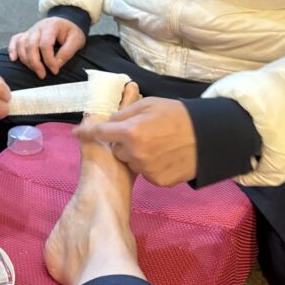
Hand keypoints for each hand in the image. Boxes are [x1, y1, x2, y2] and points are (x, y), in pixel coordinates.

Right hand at [8, 17, 86, 78]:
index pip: (45, 44)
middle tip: (42, 75)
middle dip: (35, 63)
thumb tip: (56, 64)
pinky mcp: (26, 34)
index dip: (49, 60)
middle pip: (30, 45)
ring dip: (26, 60)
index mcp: (52, 26)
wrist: (66, 23)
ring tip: (35, 70)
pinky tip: (14, 59)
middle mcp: (38, 27)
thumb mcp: (77, 40)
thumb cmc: (71, 32)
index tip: (54, 71)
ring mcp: (30, 30)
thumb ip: (68, 52)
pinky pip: (15, 40)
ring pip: (21, 45)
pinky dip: (12, 49)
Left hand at [76, 97, 196, 185]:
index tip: (75, 133)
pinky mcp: (157, 181)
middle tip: (143, 134)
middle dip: (124, 143)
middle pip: (117, 150)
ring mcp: (146, 169)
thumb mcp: (150, 104)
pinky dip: (150, 166)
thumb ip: (125, 112)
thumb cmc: (177, 115)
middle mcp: (135, 153)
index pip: (101, 133)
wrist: (209, 137)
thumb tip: (110, 121)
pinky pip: (145, 172)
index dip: (86, 132)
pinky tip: (165, 156)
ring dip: (137, 155)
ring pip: (131, 162)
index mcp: (130, 131)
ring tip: (158, 145)